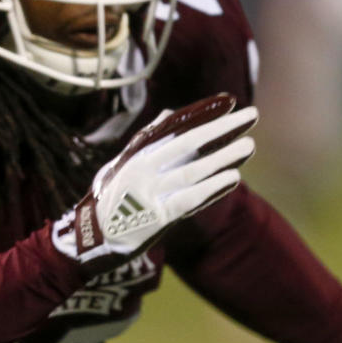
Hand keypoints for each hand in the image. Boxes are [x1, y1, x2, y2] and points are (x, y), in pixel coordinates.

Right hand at [52, 93, 256, 272]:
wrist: (89, 241)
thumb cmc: (112, 198)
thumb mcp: (122, 163)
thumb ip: (147, 140)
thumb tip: (171, 113)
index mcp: (139, 154)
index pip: (178, 128)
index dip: (205, 114)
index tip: (230, 101)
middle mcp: (145, 170)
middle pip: (190, 143)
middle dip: (222, 129)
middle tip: (251, 116)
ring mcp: (151, 194)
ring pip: (195, 171)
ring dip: (224, 157)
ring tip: (249, 146)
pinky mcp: (157, 218)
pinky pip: (191, 200)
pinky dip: (213, 188)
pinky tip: (234, 177)